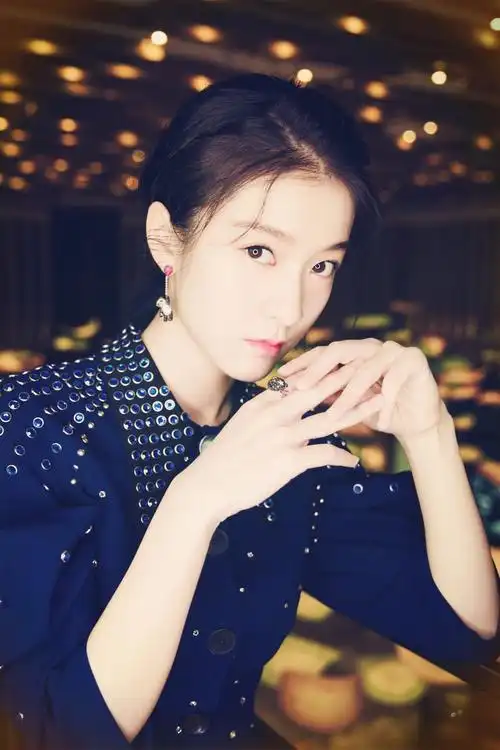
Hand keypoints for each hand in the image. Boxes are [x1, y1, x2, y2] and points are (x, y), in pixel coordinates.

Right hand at [172, 380, 359, 523]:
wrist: (206, 487)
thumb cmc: (224, 460)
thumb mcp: (242, 425)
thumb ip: (265, 412)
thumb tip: (284, 403)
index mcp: (263, 403)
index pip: (300, 380)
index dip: (325, 371)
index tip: (345, 363)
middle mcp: (274, 414)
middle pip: (318, 389)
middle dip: (347, 377)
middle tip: (371, 367)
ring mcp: (282, 436)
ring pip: (329, 418)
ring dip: (358, 409)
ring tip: (379, 403)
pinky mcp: (289, 460)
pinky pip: (325, 453)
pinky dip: (343, 457)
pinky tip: (354, 461)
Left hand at [277, 339, 443, 440]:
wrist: (416, 422)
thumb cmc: (377, 412)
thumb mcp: (346, 403)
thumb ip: (325, 392)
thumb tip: (289, 393)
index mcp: (353, 352)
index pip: (322, 353)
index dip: (302, 363)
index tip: (280, 377)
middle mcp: (371, 346)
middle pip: (340, 350)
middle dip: (318, 369)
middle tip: (302, 388)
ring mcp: (393, 350)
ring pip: (365, 369)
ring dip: (350, 394)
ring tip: (335, 414)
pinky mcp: (414, 360)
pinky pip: (394, 380)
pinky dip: (386, 403)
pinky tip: (380, 422)